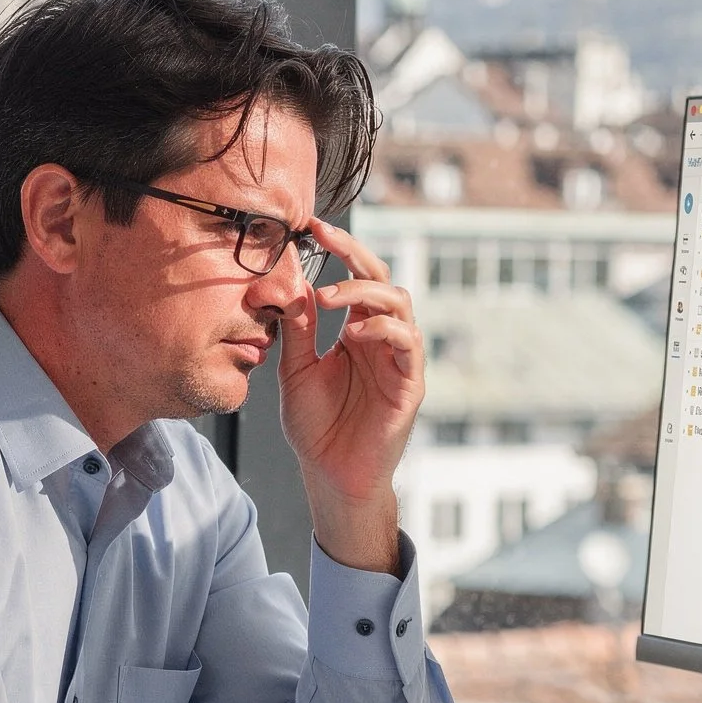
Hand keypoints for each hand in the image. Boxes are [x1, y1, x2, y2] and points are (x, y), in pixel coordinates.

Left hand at [278, 216, 422, 572]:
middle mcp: (381, 340)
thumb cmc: (315, 427)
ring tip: (330, 299)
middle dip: (355, 255)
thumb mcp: (296, 371)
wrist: (330, 475)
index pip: (355, 279)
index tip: (313, 227)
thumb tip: (292, 285)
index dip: (340, 250)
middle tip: (325, 240)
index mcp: (356, 332)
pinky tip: (354, 333)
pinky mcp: (409, 385)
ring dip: (365, 293)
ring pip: (400, 304)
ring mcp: (398, 360)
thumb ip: (298, 330)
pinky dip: (382, 329)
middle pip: (382, 280)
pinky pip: (407, 344)